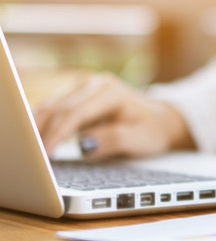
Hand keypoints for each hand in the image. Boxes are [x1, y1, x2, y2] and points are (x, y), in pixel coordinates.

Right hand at [34, 73, 193, 159]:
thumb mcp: (140, 139)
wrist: (160, 119)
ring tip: (30, 150)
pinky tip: (37, 139)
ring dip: (38, 126)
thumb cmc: (152, 129)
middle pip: (58, 106)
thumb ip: (113, 141)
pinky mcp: (79, 94)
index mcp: (110, 91)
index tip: (44, 156)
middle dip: (40, 131)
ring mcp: (85, 86)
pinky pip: (56, 107)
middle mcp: (95, 83)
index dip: (56, 135)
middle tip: (30, 157)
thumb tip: (83, 145)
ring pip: (52, 104)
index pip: (75, 112)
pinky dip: (44, 122)